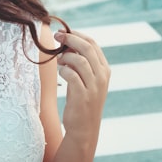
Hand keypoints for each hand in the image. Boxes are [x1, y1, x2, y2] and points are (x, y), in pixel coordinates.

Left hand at [55, 28, 109, 144]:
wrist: (84, 129)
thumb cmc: (81, 101)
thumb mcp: (86, 80)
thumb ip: (81, 63)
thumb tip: (67, 43)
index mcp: (104, 70)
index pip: (93, 44)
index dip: (77, 35)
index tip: (63, 32)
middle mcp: (102, 76)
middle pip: (87, 48)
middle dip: (70, 39)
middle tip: (57, 37)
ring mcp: (94, 86)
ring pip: (80, 60)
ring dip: (66, 56)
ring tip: (59, 60)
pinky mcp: (83, 96)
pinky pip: (71, 75)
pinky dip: (63, 70)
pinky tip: (60, 72)